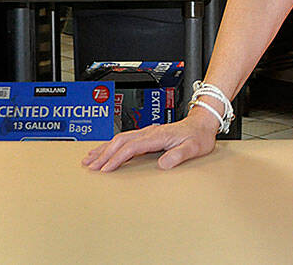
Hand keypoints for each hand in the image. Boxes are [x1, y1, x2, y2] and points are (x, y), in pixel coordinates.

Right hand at [82, 113, 217, 171]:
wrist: (203, 124)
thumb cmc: (199, 136)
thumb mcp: (193, 148)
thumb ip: (178, 155)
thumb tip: (163, 164)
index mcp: (158, 136)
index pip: (132, 147)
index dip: (117, 158)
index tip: (106, 169)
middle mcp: (150, 132)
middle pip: (121, 142)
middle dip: (104, 154)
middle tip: (90, 166)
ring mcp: (148, 132)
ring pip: (120, 139)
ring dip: (104, 148)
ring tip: (89, 158)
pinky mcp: (148, 134)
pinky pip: (125, 138)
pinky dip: (111, 145)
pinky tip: (105, 150)